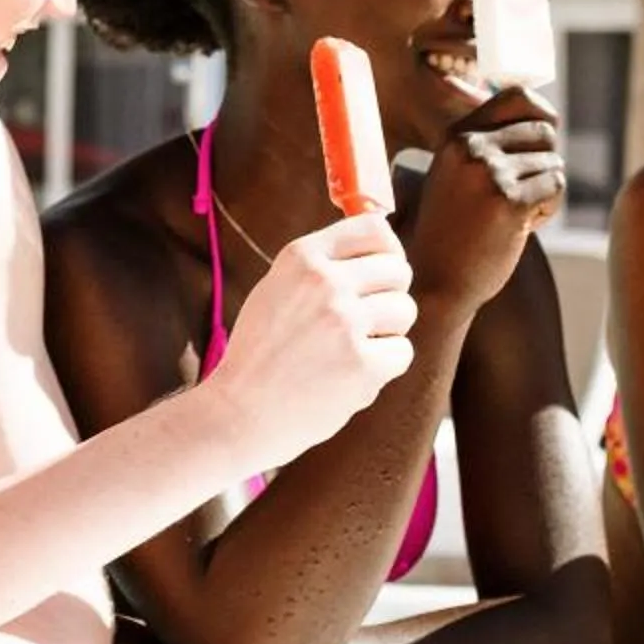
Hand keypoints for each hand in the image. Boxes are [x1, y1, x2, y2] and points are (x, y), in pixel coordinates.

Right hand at [207, 211, 417, 463]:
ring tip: (351, 348)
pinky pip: (402, 351)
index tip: (382, 268)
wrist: (239, 413)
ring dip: (387, 331)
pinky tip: (350, 374)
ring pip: (404, 310)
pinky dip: (383, 365)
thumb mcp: (277, 288)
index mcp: (302, 257)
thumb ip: (324, 265)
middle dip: (388, 294)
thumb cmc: (261, 351)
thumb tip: (385, 245)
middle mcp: (325, 283)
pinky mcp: (363, 366)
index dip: (386, 250)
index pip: (375, 230)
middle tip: (364, 318)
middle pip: (398, 270)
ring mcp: (345, 324)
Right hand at [408, 85, 565, 311]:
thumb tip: (546, 113)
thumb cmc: (454, 229)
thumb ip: (489, 143)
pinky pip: (555, 186)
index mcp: (456, 136)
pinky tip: (524, 225)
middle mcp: (471, 148)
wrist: (436, 280)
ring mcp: (489, 174)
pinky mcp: (509, 203)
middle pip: (544, 131)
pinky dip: (549, 208)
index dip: (542, 114)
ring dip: (546, 189)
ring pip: (553, 162)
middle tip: (524, 192)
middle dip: (544, 161)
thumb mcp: (457, 174)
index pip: (517, 97)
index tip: (542, 140)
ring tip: (517, 213)